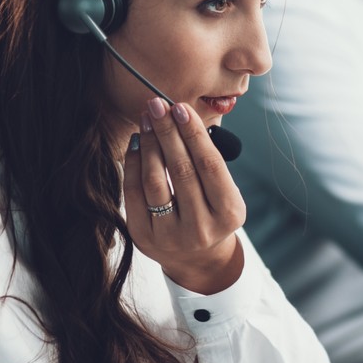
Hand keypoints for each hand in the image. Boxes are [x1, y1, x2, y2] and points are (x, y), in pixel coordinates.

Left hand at [124, 97, 246, 294]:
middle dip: (168, 132)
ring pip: (155, 181)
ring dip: (149, 145)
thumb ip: (208, 163)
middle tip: (157, 104)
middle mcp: (201, 227)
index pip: (210, 166)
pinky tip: (137, 144)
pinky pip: (134, 195)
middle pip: (181, 171)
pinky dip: (134, 165)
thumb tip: (180, 117)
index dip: (193, 134)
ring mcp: (171, 235)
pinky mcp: (145, 238)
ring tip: (147, 120)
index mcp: (229, 213)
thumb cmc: (213, 213)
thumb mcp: (224, 193)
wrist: (197, 258)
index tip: (180, 107)